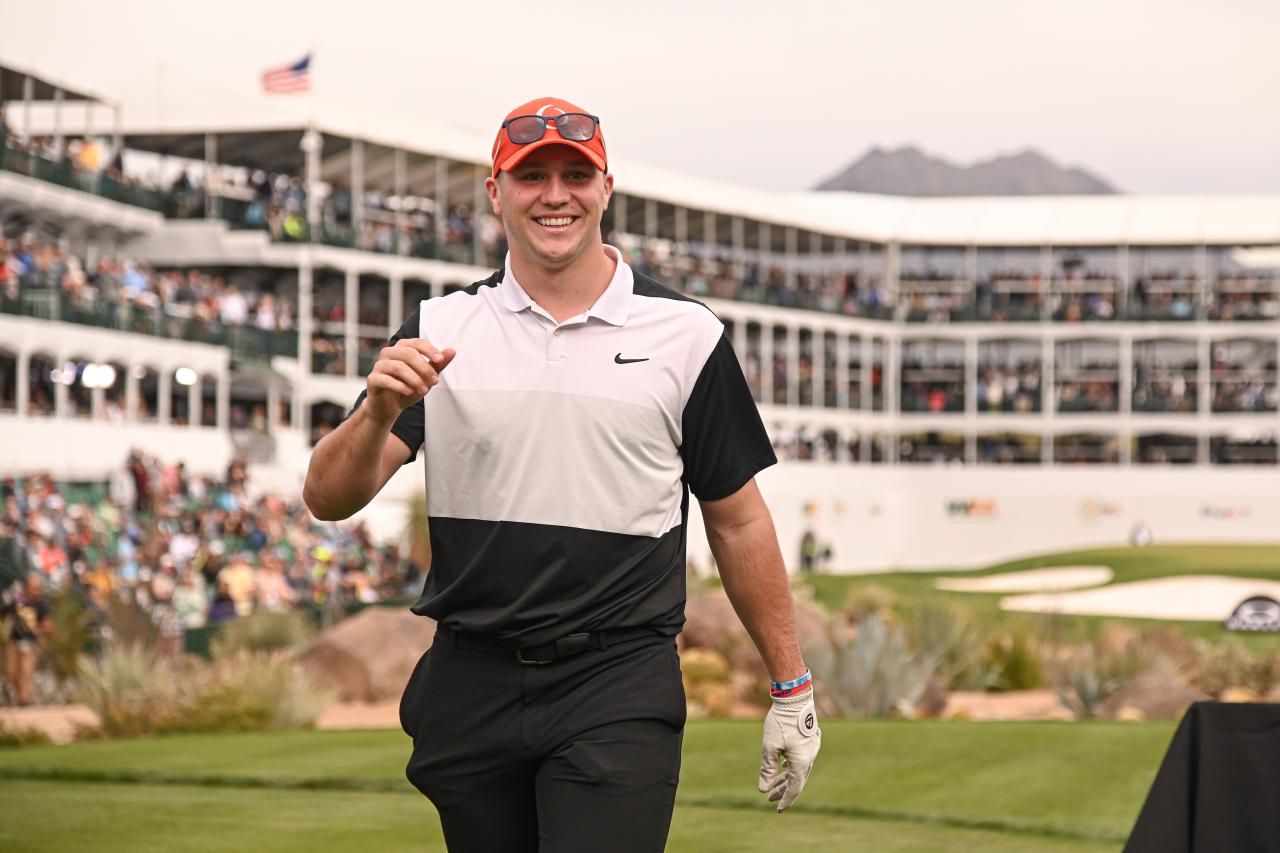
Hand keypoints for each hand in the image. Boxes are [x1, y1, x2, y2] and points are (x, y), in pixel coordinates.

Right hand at [365, 338, 455, 423]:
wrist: (389, 408)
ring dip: (414, 379)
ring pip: (398, 366)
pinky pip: (385, 379)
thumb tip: (452, 351)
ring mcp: (379, 366)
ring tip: (424, 390)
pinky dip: (400, 385)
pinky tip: (410, 391)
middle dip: (424, 367)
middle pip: (408, 353)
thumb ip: (438, 364)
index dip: (429, 349)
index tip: (440, 359)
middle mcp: (388, 353)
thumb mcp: (426, 377)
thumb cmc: (408, 388)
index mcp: (402, 348)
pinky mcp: (373, 379)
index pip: (417, 343)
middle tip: (435, 381)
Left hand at [758, 688, 820, 811]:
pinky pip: (801, 759)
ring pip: (799, 769)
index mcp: (801, 763)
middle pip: (796, 780)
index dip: (785, 800)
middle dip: (782, 790)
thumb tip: (763, 789)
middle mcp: (810, 757)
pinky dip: (791, 766)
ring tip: (774, 785)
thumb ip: (767, 770)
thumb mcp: (769, 748)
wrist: (795, 699)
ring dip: (786, 778)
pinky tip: (783, 766)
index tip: (777, 809)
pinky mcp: (809, 740)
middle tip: (769, 798)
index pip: (794, 788)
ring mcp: (812, 748)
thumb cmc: (781, 722)